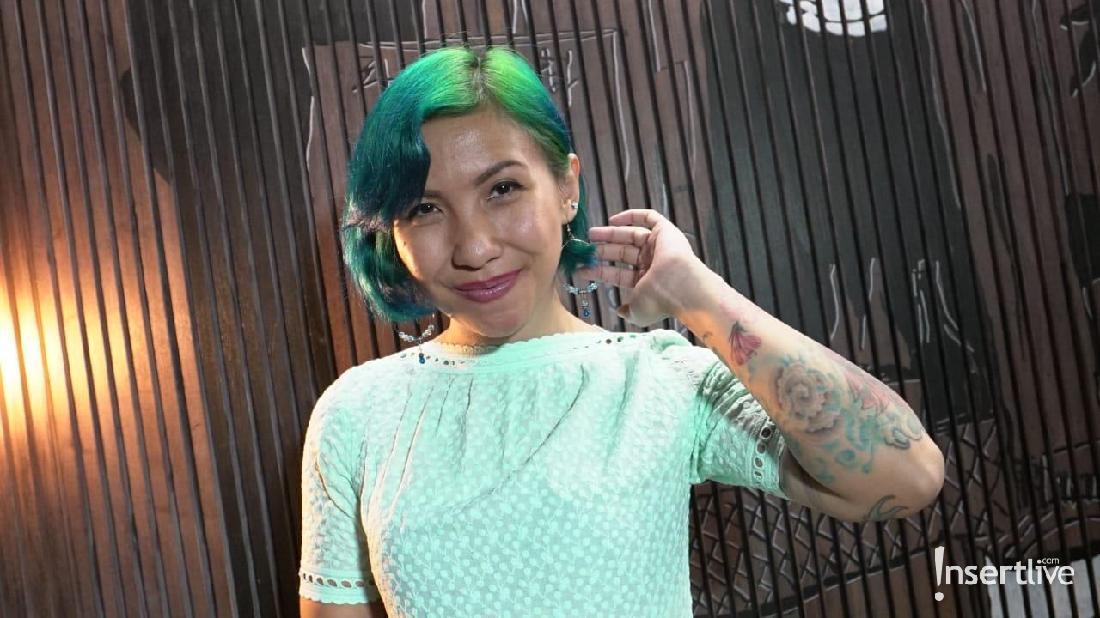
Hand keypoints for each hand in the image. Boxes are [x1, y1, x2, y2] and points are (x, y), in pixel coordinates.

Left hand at [574, 208, 705, 326]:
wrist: (678, 287)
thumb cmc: (658, 301)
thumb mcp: (638, 313)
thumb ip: (628, 312)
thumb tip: (621, 312)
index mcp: (647, 282)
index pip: (620, 274)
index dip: (600, 271)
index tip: (582, 269)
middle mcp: (653, 263)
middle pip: (623, 253)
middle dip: (603, 250)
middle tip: (585, 248)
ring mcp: (659, 247)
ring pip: (631, 236)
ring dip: (611, 234)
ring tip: (591, 234)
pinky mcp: (666, 231)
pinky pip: (649, 218)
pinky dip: (632, 216)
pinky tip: (613, 220)